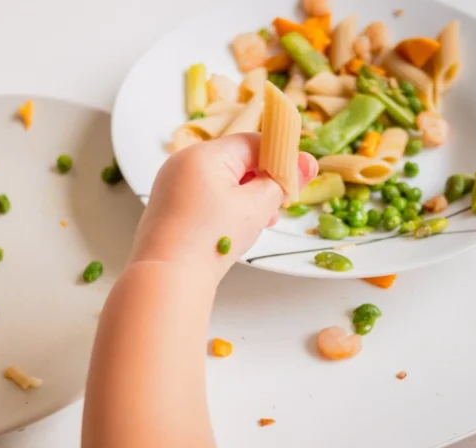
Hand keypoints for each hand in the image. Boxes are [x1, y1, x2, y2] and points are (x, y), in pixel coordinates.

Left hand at [129, 133, 318, 283]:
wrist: (167, 277)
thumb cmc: (212, 238)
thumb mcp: (256, 207)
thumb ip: (283, 182)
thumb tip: (308, 163)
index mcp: (204, 154)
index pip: (252, 142)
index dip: (279, 158)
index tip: (297, 178)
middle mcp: (184, 162)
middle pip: (236, 160)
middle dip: (262, 181)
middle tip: (278, 207)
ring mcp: (173, 184)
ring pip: (222, 180)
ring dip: (246, 197)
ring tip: (260, 222)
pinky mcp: (169, 205)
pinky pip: (205, 196)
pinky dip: (225, 207)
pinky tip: (237, 229)